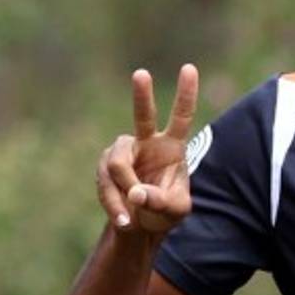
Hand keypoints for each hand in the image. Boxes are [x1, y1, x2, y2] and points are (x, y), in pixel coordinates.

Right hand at [96, 65, 199, 235]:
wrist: (140, 226)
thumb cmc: (164, 213)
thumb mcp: (175, 211)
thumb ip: (161, 201)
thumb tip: (136, 192)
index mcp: (173, 147)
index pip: (182, 116)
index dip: (186, 93)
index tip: (189, 68)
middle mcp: (147, 143)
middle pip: (143, 116)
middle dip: (142, 95)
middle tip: (142, 73)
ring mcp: (124, 153)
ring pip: (117, 164)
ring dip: (124, 190)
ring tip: (132, 215)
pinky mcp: (105, 167)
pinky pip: (106, 183)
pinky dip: (115, 205)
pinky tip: (125, 220)